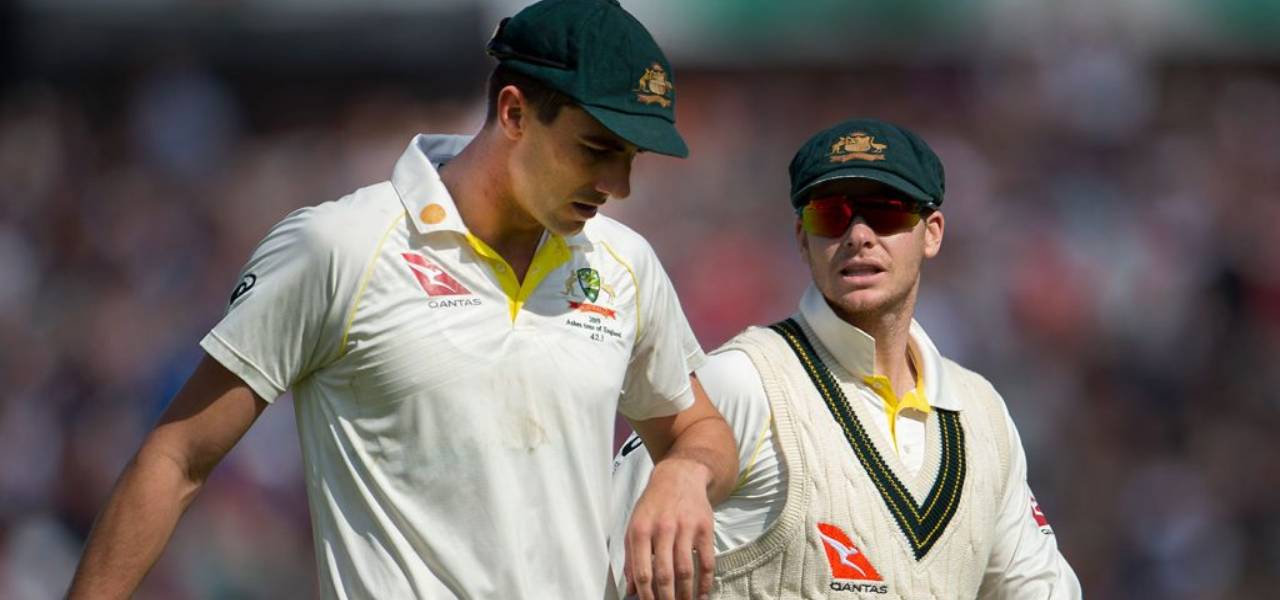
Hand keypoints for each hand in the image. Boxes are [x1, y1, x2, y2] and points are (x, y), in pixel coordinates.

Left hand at [624, 458, 715, 599]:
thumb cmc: (653, 505)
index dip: (645, 595)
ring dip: (685, 594)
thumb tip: (631, 589)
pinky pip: (707, 561)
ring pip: (686, 570)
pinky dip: (705, 582)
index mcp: (641, 530)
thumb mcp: (634, 525)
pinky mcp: (705, 529)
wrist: (679, 477)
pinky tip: (702, 595)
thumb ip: (630, 557)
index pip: (642, 571)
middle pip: (665, 574)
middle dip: (666, 599)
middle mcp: (663, 529)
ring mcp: (686, 528)